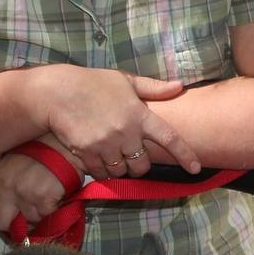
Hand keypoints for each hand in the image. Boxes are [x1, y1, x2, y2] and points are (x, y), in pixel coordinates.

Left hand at [0, 134, 81, 234]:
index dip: (9, 215)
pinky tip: (58, 196)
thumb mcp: (19, 160)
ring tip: (49, 197)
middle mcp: (10, 187)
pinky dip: (55, 210)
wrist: (67, 142)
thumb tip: (14, 206)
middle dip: (16, 224)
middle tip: (30, 220)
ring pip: (31, 219)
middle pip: (4, 222)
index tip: (18, 217)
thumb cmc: (46, 148)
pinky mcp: (44, 198)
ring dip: (41, 213)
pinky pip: (48, 216)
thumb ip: (11, 183)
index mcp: (1, 176)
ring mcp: (26, 193)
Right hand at [40, 67, 201, 180]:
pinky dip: (102, 171)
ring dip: (120, 168)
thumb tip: (179, 86)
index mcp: (140, 114)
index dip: (185, 155)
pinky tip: (97, 158)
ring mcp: (107, 145)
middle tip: (130, 153)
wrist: (58, 92)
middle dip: (139, 164)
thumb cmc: (93, 83)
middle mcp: (126, 132)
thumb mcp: (125, 80)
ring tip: (112, 154)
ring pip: (122, 172)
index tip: (195, 168)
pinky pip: (102, 173)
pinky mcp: (88, 154)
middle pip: (143, 165)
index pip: (169, 138)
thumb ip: (153, 88)